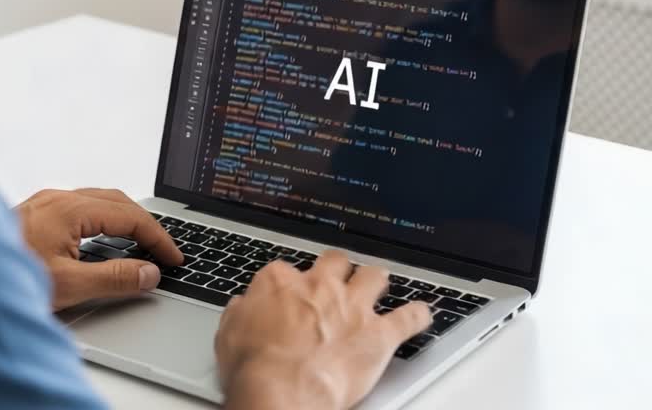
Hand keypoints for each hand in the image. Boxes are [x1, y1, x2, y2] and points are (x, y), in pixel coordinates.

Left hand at [14, 188, 183, 309]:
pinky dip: (102, 220)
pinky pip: (80, 207)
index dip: (157, 237)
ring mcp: (44, 202)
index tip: (173, 257)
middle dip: (145, 223)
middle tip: (163, 249)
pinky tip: (101, 240)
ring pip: (97, 201)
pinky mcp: (34, 212)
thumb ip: (113, 279)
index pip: (130, 216)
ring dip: (123, 219)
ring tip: (140, 244)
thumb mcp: (67, 285)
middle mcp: (57, 199)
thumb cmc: (3, 277)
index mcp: (69, 209)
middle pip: (116, 200)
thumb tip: (148, 272)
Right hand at [215, 250, 431, 409]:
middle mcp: (320, 286)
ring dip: (376, 280)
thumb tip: (242, 307)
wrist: (282, 390)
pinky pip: (409, 317)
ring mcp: (353, 306)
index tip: (291, 296)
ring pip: (374, 276)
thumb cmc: (255, 367)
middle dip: (338, 268)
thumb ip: (240, 313)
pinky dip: (418, 315)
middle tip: (337, 279)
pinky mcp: (379, 333)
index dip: (290, 284)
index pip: (287, 270)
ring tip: (378, 284)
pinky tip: (422, 314)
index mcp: (281, 282)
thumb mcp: (228, 334)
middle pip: (335, 261)